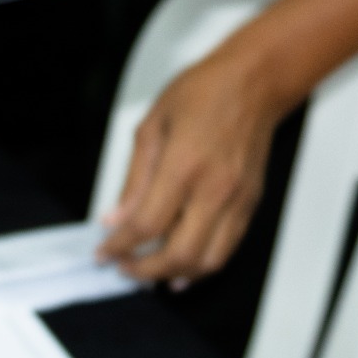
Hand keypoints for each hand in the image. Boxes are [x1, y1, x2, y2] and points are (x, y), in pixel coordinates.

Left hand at [96, 48, 289, 286]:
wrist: (253, 82)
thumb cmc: (204, 92)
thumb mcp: (152, 126)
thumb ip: (134, 178)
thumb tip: (116, 216)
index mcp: (183, 165)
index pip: (146, 225)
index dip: (120, 246)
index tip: (104, 253)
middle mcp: (214, 189)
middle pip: (180, 254)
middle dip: (146, 271)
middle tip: (124, 267)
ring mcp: (236, 200)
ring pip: (208, 261)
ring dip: (176, 274)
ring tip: (151, 274)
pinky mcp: (250, 204)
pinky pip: (227, 248)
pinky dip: (203, 265)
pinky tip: (183, 265)